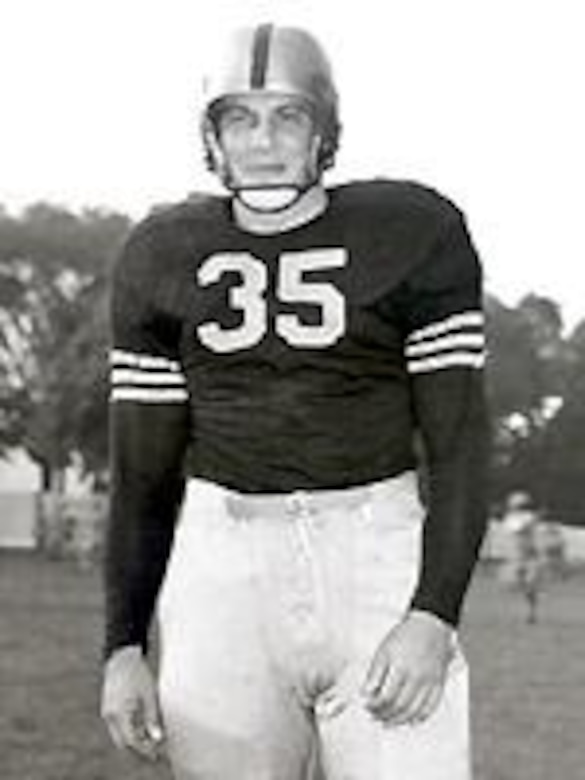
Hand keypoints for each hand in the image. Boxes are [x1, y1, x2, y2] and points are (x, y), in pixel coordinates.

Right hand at [100, 645, 164, 760]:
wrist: (122, 657)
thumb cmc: (138, 673)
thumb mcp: (149, 695)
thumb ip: (152, 717)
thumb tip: (157, 738)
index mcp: (119, 713)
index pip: (131, 741)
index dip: (144, 750)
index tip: (157, 753)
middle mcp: (110, 715)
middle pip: (123, 742)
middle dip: (139, 748)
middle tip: (156, 749)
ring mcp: (107, 712)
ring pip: (120, 735)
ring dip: (134, 739)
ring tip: (152, 738)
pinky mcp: (109, 708)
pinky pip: (118, 726)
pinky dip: (129, 729)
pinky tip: (143, 727)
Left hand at [361, 609, 454, 725]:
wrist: (430, 626)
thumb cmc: (406, 635)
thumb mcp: (384, 650)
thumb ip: (375, 673)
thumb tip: (366, 692)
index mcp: (402, 668)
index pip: (386, 697)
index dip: (375, 705)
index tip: (367, 706)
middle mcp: (417, 678)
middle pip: (400, 707)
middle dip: (385, 715)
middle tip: (375, 716)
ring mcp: (430, 683)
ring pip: (415, 712)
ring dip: (400, 720)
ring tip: (388, 721)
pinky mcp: (439, 684)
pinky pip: (431, 708)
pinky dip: (420, 718)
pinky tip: (410, 720)